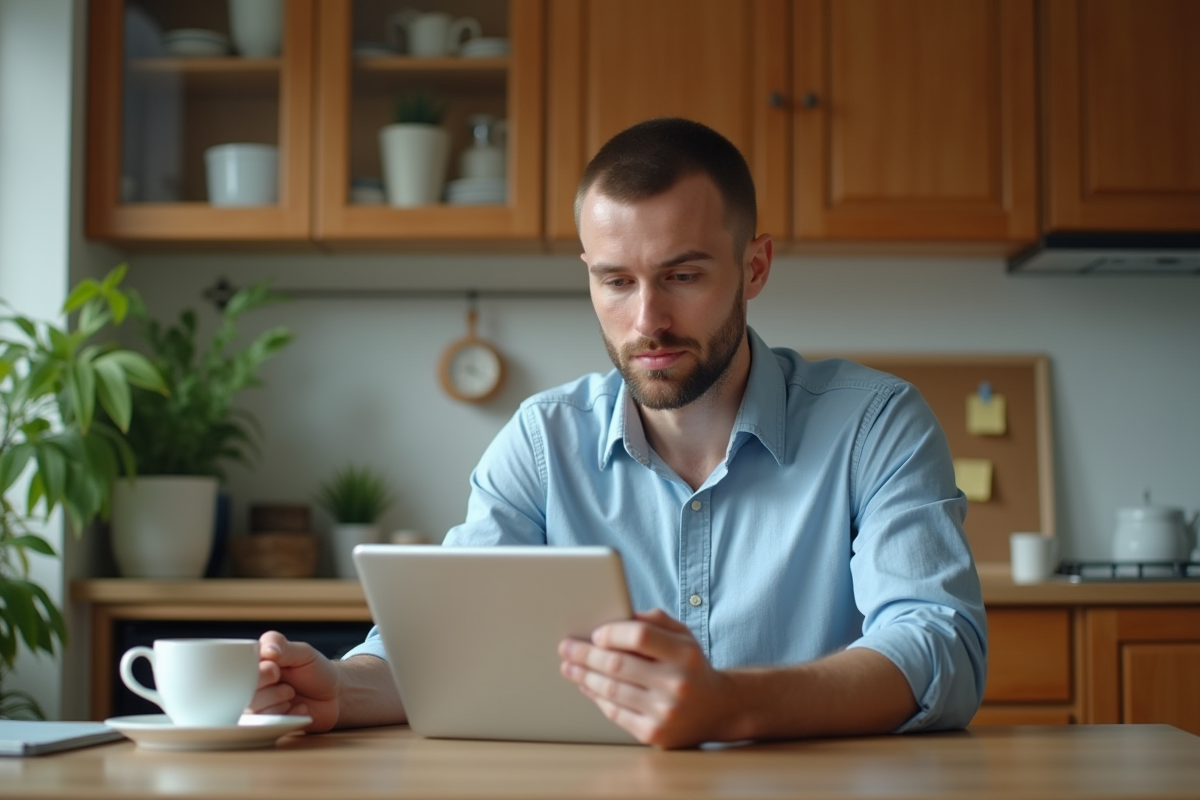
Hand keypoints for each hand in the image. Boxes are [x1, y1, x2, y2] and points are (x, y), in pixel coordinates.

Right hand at [249, 631, 342, 732]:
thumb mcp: (302, 652)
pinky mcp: (268, 726)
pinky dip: (289, 715)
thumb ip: (283, 646)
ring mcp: (259, 709)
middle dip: (270, 689)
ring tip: (291, 693)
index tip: (275, 668)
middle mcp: (251, 688)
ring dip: (279, 702)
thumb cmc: (315, 669)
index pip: (237, 671)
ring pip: (254, 712)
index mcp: (254, 666)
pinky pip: (268, 726)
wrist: (334, 694)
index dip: (258, 672)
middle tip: (285, 682)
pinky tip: (300, 708)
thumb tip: (267, 651)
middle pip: (243, 694)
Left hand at [558, 608, 739, 748]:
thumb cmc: (691, 665)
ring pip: (611, 690)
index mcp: (684, 654)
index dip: (612, 633)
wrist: (717, 709)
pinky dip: (596, 697)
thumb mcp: (683, 636)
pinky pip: (615, 712)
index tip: (594, 634)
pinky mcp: (654, 733)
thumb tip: (616, 618)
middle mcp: (676, 684)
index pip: (640, 637)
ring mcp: (665, 712)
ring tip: (569, 667)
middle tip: (566, 647)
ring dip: (584, 676)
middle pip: (618, 665)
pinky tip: (586, 686)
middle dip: (585, 655)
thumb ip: (654, 621)